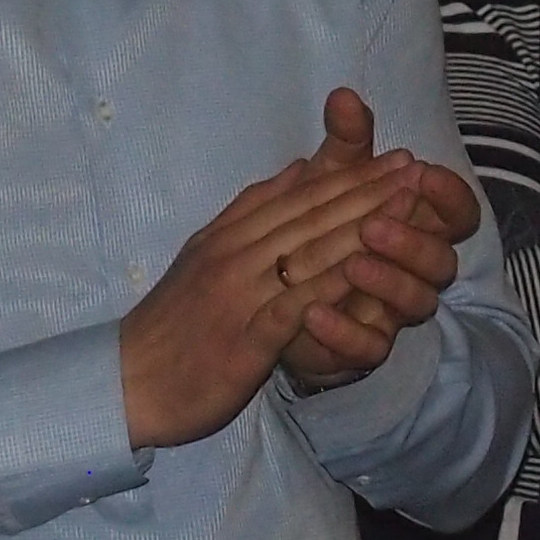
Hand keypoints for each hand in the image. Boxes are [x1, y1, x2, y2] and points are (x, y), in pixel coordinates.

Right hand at [119, 146, 426, 450]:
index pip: (297, 198)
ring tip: (408, 203)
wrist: (126, 383)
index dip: (349, 175)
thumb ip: (249, 213)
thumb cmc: (170, 327)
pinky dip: (331, 285)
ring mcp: (240, 296)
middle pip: (310, 216)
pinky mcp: (245, 339)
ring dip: (362, 224)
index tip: (393, 157)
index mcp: (228, 237)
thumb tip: (296, 169)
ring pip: (307, 252)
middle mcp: (234, 257)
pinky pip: (295, 306)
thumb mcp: (203, 256)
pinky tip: (368, 269)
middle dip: (367, 189)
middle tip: (414, 166)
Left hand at [276, 88, 480, 390]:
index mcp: (419, 226)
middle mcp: (416, 271)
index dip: (448, 195)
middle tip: (374, 225)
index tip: (422, 172)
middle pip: (443, 261)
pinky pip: (368, 347)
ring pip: (416, 304)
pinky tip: (312, 312)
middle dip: (413, 241)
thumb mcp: (329, 182)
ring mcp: (393, 313)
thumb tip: (343, 95)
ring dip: (387, 283)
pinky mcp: (362, 349)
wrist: (276, 297)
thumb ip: (344, 144)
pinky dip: (342, 331)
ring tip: (351, 266)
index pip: (458, 212)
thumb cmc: (318, 229)